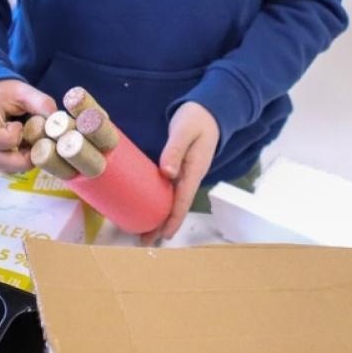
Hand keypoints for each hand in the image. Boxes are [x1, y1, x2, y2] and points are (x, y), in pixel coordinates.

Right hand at [0, 79, 55, 173]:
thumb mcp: (22, 90)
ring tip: (31, 146)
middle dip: (23, 158)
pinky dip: (16, 161)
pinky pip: (1, 165)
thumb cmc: (1, 92)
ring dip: (21, 161)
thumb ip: (40, 103)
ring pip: (1, 166)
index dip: (11, 138)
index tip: (21, 126)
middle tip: (36, 146)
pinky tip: (24, 149)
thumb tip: (58, 120)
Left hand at [151, 102, 218, 243]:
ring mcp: (185, 174)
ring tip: (142, 231)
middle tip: (144, 241)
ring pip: (172, 201)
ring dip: (159, 216)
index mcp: (194, 170)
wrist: (209, 111)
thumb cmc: (196, 119)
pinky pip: (168, 191)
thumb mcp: (184, 130)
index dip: (173, 218)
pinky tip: (147, 207)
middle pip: (176, 206)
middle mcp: (190, 176)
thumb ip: (175, 150)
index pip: (183, 199)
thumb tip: (166, 172)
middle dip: (162, 225)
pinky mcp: (179, 169)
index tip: (163, 235)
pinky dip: (158, 202)